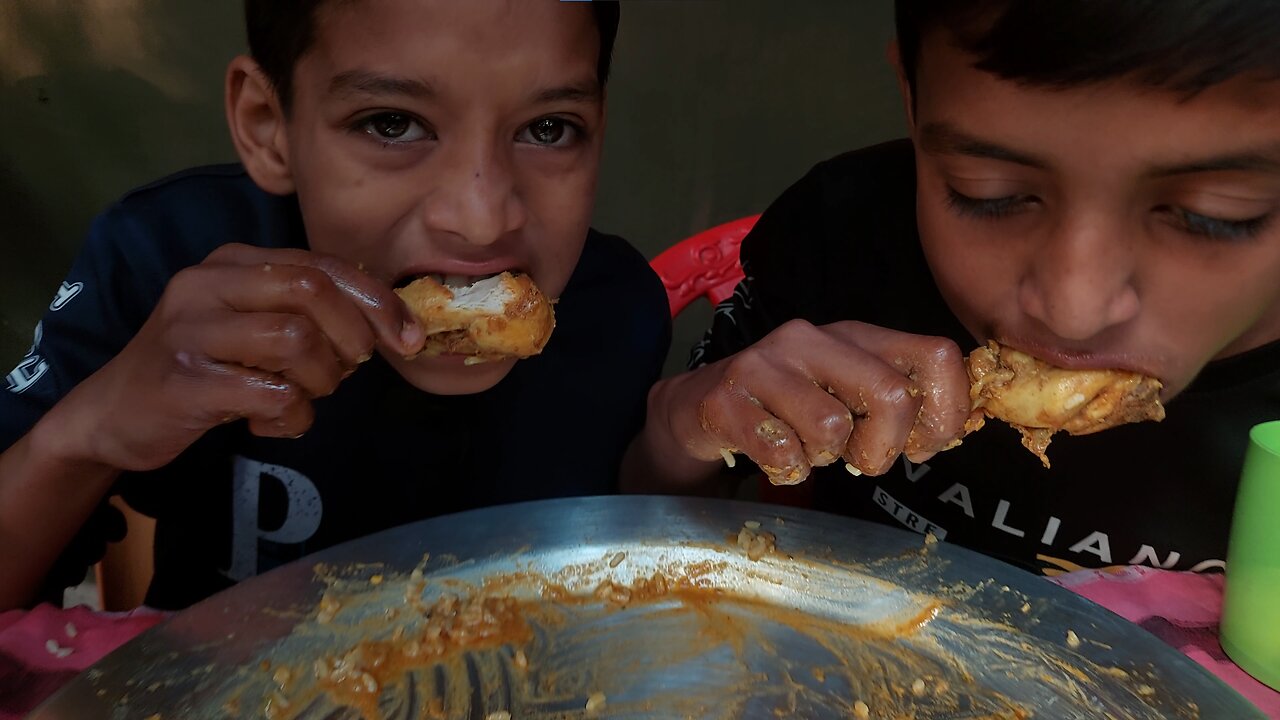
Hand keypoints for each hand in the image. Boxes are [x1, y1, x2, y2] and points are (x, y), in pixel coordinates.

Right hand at [54, 244, 423, 471]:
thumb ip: (307, 314)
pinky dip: (291, 415)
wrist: (112, 414)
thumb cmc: (203, 369)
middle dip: (352, 338)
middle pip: (313, 292)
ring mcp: (190, 330)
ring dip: (320, 380)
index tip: (409, 338)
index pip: (323, 265)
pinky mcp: (182, 380)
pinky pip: (270, 394)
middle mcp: (207, 283)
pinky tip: (270, 421)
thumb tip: (386, 326)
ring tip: (301, 396)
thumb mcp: (252, 326)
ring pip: (296, 340)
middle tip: (345, 372)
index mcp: (233, 262)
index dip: (378, 302)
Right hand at [657, 320, 970, 483]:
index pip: (935, 354)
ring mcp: (764, 365)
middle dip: (885, 447)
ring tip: (804, 448)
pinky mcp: (726, 399)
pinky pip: (782, 454)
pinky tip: (774, 458)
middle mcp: (810, 339)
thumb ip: (897, 402)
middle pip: (892, 393)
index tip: (924, 445)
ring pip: (832, 428)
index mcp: (853, 335)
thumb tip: (952, 429)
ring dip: (824, 457)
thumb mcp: (846, 392)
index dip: (946, 411)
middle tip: (861, 459)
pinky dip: (786, 471)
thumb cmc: (785, 408)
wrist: (696, 407)